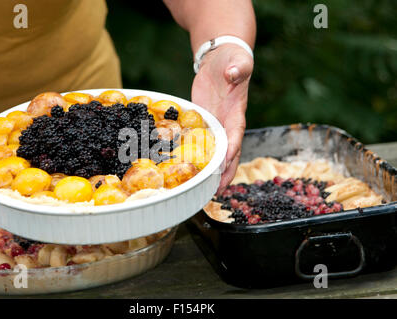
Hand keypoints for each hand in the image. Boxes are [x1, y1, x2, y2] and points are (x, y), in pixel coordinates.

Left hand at [191, 44, 252, 191]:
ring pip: (217, 153)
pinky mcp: (205, 123)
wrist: (221, 60)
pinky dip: (199, 156)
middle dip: (225, 172)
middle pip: (229, 153)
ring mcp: (216, 125)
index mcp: (237, 113)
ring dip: (212, 170)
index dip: (231, 150)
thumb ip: (238, 68)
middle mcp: (228, 124)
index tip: (224, 164)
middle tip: (216, 190)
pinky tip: (189, 168)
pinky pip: (203, 143)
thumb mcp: (237, 62)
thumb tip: (233, 74)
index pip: (236, 135)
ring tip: (203, 188)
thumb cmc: (232, 61)